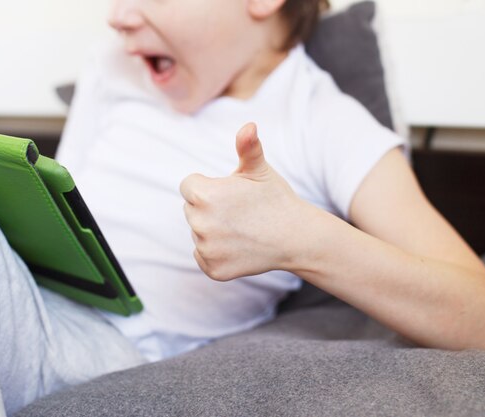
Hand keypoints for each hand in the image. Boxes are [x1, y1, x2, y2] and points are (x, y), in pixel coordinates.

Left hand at [180, 122, 308, 280]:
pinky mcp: (213, 270)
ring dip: (213, 230)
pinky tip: (239, 246)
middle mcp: (200, 224)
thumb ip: (247, 147)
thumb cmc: (276, 199)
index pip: (188, 186)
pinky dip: (217, 252)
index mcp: (204, 195)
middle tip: (239, 211)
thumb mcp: (259, 170)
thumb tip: (249, 126)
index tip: (230, 193)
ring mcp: (207, 250)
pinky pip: (203, 255)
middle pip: (191, 210)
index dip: (209, 186)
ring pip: (198, 233)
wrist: (296, 237)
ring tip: (242, 228)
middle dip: (209, 208)